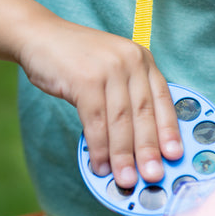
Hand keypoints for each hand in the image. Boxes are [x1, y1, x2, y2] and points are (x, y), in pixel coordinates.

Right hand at [18, 19, 182, 187]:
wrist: (39, 35)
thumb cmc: (78, 60)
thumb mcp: (112, 69)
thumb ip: (128, 97)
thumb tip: (138, 145)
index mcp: (142, 60)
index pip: (162, 99)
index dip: (169, 130)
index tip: (174, 155)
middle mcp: (130, 61)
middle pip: (143, 113)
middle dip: (148, 150)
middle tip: (152, 176)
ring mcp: (108, 69)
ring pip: (120, 121)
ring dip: (123, 155)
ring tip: (125, 179)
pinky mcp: (85, 79)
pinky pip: (96, 121)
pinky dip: (99, 147)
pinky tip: (99, 165)